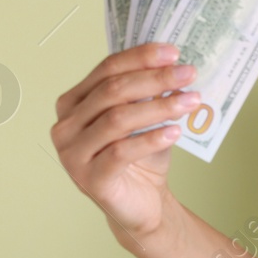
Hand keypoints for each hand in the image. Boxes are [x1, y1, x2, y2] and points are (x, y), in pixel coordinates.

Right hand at [51, 43, 198, 238]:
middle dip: (154, 79)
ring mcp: (73, 154)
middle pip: (112, 92)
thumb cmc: (141, 160)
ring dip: (159, 107)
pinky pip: (121, 152)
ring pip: (117, 120)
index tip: (174, 52)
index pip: (106, 70)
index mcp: (73, 103)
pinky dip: (151, 139)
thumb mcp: (146, 120)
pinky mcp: (90, 179)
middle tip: (188, 73)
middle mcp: (65, 126)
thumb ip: (149, 95)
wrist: (142, 205)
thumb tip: (174, 66)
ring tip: (191, 101)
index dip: (141, 58)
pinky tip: (175, 132)